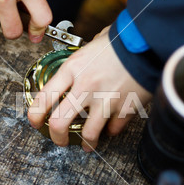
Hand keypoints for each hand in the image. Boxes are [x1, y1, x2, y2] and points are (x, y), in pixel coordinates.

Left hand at [28, 27, 151, 150]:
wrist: (148, 41)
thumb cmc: (120, 39)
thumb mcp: (90, 44)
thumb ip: (80, 59)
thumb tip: (78, 65)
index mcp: (73, 69)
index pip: (44, 98)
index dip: (35, 115)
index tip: (35, 121)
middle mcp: (85, 87)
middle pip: (59, 123)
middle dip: (56, 136)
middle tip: (58, 139)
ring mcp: (105, 100)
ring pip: (88, 134)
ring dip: (87, 143)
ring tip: (87, 145)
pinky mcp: (125, 108)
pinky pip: (114, 129)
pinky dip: (111, 131)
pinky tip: (110, 128)